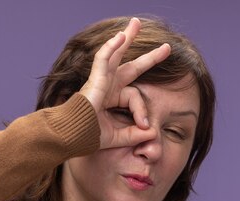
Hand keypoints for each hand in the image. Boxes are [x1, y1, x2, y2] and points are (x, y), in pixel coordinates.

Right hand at [79, 17, 170, 149]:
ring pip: (116, 54)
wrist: (73, 136)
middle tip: (166, 47)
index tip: (145, 126)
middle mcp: (108, 86)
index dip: (142, 111)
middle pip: (131, 66)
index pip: (135, 98)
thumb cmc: (89, 136)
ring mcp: (100, 80)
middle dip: (148, 57)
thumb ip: (135, 134)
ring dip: (127, 38)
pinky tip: (121, 36)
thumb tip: (152, 132)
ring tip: (136, 24)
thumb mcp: (118, 136)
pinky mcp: (94, 79)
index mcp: (112, 97)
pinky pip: (103, 58)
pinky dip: (111, 47)